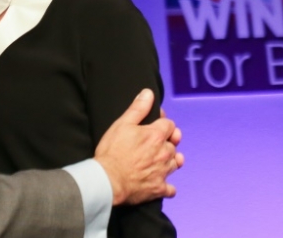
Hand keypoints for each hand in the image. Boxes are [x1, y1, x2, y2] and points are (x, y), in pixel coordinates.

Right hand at [94, 89, 183, 205]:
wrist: (107, 180)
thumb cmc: (112, 152)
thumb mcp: (122, 124)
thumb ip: (138, 108)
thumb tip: (148, 93)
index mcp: (155, 135)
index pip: (169, 124)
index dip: (162, 122)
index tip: (155, 124)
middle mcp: (164, 153)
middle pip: (174, 144)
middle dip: (167, 141)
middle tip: (156, 142)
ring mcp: (163, 172)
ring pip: (175, 163)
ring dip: (170, 160)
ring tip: (161, 159)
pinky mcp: (158, 188)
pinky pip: (171, 188)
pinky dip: (168, 185)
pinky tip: (161, 182)